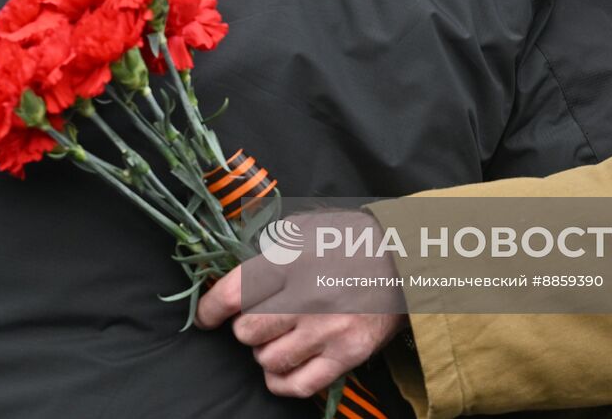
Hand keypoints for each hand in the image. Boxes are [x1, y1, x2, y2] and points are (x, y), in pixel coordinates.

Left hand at [195, 210, 405, 398]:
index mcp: (292, 260)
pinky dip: (281, 380)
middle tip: (260, 318)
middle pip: (248, 331)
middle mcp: (308, 296)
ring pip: (268, 360)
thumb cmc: (349, 240)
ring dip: (266, 351)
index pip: (233, 293)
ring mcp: (329, 329)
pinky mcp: (348, 354)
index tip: (206, 316)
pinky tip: (284, 365)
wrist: (405, 259)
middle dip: (246, 327)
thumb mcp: (305, 227)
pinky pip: (297, 385)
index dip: (210, 309)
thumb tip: (229, 274)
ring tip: (279, 337)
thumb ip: (267, 248)